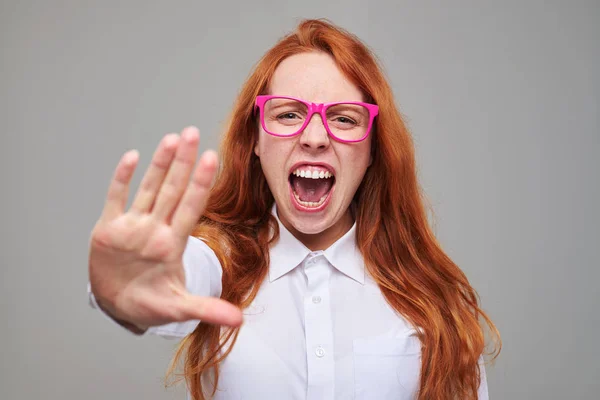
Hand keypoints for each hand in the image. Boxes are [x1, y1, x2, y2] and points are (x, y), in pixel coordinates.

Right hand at [88, 126, 242, 329]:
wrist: (118, 304)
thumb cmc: (150, 304)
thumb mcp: (178, 308)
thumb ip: (206, 309)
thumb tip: (239, 320)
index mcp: (172, 244)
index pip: (190, 207)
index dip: (200, 184)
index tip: (212, 159)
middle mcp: (155, 229)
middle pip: (172, 190)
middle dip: (183, 163)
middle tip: (193, 133)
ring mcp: (133, 226)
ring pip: (148, 189)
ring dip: (159, 165)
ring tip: (172, 140)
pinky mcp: (109, 229)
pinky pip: (116, 199)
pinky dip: (122, 180)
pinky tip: (132, 157)